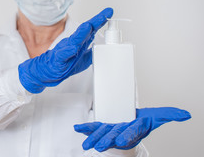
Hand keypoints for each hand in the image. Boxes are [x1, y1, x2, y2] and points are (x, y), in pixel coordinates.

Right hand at [18, 7, 113, 93]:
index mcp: (79, 43)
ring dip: (82, 33)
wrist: (46, 71)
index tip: (109, 12)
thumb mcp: (82, 59)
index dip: (100, 21)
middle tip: (103, 16)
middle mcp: (73, 44)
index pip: (91, 30)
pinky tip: (74, 48)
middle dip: (94, 23)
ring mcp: (65, 50)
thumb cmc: (63, 63)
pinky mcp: (58, 59)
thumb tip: (102, 46)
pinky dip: (68, 51)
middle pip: (85, 31)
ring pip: (75, 41)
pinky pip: (63, 55)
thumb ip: (92, 52)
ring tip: (88, 26)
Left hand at [74, 107, 190, 151]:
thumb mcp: (157, 116)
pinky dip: (84, 128)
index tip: (122, 141)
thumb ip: (169, 114)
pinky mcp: (102, 127)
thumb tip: (185, 115)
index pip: (132, 133)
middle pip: (114, 136)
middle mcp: (122, 132)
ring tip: (86, 145)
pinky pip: (92, 127)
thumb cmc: (142, 121)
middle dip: (106, 141)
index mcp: (135, 130)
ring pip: (102, 133)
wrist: (131, 124)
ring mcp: (111, 131)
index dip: (127, 136)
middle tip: (99, 147)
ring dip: (93, 138)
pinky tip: (77, 128)